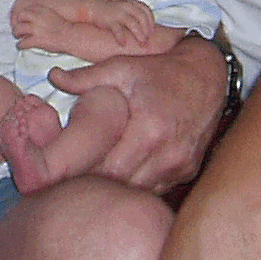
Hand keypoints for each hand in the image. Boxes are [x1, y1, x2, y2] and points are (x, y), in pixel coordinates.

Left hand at [12, 1, 79, 50]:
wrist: (70, 35)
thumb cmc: (65, 25)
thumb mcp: (53, 13)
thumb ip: (44, 12)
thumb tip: (39, 11)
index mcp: (42, 10)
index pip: (26, 10)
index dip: (23, 15)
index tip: (22, 19)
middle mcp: (37, 18)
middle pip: (20, 16)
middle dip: (18, 22)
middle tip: (18, 27)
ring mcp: (36, 29)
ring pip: (19, 29)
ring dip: (17, 33)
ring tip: (17, 36)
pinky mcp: (36, 40)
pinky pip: (24, 42)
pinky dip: (21, 44)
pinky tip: (21, 45)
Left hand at [58, 36, 227, 191]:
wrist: (207, 76)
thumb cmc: (160, 72)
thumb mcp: (122, 67)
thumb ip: (87, 77)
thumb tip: (53, 77)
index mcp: (149, 128)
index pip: (110, 168)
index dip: (87, 172)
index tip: (69, 167)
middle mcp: (168, 153)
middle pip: (124, 185)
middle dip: (99, 183)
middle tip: (77, 175)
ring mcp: (180, 165)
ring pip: (141, 191)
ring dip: (120, 186)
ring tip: (99, 176)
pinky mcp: (188, 171)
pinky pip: (157, 188)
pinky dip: (139, 184)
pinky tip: (125, 172)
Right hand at [89, 0, 158, 48]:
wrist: (93, 8)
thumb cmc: (112, 12)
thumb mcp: (126, 9)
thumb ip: (136, 15)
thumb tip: (149, 29)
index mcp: (132, 3)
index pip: (147, 11)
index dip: (151, 22)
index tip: (151, 32)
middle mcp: (127, 6)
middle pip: (142, 17)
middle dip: (146, 30)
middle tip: (147, 40)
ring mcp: (118, 12)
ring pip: (133, 23)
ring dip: (139, 34)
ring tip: (141, 44)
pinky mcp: (110, 20)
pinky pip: (118, 30)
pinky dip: (121, 37)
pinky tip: (123, 44)